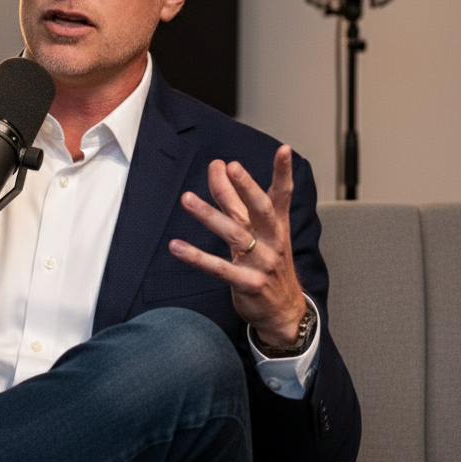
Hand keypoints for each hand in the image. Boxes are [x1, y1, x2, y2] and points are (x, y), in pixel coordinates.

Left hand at [168, 145, 304, 346]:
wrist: (283, 311)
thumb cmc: (269, 266)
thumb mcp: (263, 234)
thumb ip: (242, 202)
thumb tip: (224, 169)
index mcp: (277, 227)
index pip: (282, 196)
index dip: (284, 173)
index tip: (283, 149)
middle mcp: (272, 241)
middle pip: (260, 210)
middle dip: (246, 187)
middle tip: (229, 167)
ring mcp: (261, 263)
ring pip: (234, 234)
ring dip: (209, 215)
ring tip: (187, 198)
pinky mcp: (247, 283)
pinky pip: (219, 268)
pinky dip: (196, 257)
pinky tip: (176, 246)